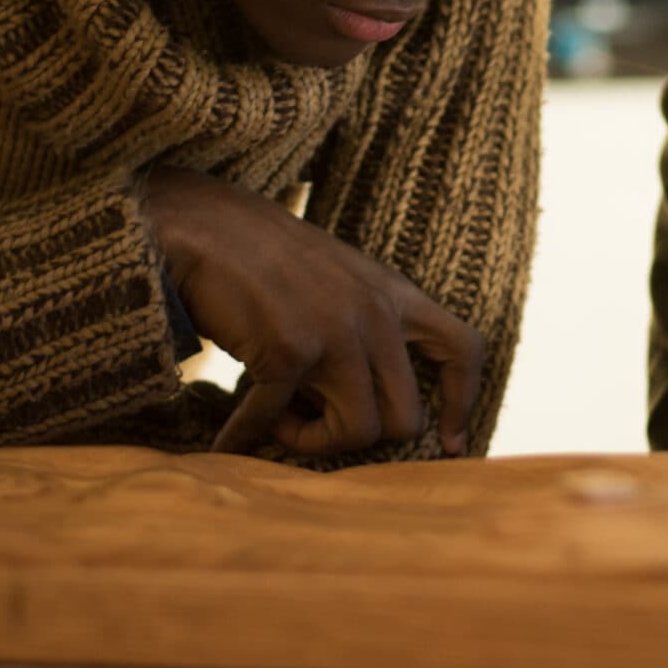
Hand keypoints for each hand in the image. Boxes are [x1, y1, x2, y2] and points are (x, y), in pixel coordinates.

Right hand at [140, 168, 484, 457]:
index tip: (448, 442)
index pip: (464, 349)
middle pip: (405, 420)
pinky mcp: (291, 350)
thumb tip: (370, 398)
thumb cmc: (263, 258)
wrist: (204, 225)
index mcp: (395, 295)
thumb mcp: (339, 281)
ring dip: (310, 441)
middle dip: (356, 437)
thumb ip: (366, 325)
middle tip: (311, 421)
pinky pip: (275, 423)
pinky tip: (227, 443)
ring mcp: (337, 333)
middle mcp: (377, 315)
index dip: (461, 402)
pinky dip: (244, 439)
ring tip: (274, 417)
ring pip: (358, 432)